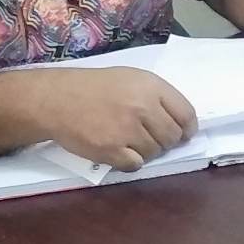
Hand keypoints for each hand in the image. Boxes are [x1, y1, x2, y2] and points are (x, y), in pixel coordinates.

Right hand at [26, 67, 197, 171]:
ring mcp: (127, 130)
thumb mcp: (130, 78)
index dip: (187, 129)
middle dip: (165, 142)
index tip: (182, 134)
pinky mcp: (112, 150)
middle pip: (172, 137)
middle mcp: (143, 107)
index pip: (186, 114)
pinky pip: (136, 165)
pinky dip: (130, 162)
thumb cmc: (94, 88)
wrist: (56, 99)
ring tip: (128, 141)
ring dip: (145, 151)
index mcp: (151, 86)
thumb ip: (157, 97)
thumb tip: (181, 124)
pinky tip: (119, 151)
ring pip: (155, 153)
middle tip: (149, 138)